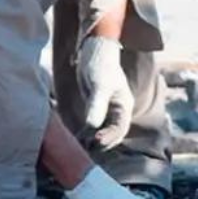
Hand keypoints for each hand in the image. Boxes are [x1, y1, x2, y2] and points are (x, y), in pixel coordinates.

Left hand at [77, 36, 133, 150]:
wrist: (93, 49)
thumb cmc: (101, 64)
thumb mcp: (99, 85)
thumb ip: (96, 105)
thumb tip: (92, 126)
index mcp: (124, 106)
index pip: (119, 129)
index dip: (109, 139)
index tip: (95, 142)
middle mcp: (116, 112)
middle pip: (111, 135)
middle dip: (100, 144)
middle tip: (85, 149)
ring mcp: (105, 111)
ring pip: (100, 132)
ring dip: (91, 140)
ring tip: (78, 146)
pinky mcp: (93, 108)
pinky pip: (90, 126)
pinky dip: (84, 133)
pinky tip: (74, 137)